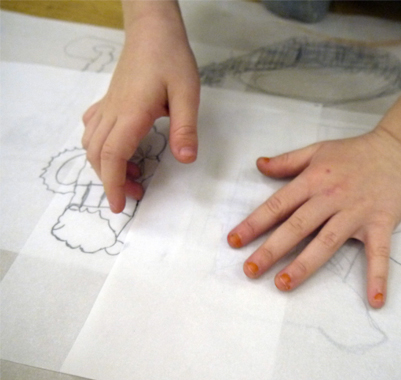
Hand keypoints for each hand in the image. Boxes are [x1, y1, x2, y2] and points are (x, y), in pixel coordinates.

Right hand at [82, 10, 199, 212]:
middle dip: (111, 181)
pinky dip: (100, 146)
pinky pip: (93, 127)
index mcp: (131, 114)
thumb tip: (185, 160)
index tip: (120, 207)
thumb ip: (185, 128)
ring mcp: (108, 106)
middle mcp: (113, 113)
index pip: (113, 156)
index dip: (113, 184)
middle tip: (135, 195)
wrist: (153, 30)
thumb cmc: (172, 59)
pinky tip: (119, 147)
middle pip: (98, 155)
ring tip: (132, 175)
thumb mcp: (187, 94)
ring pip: (92, 143)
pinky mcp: (110, 100)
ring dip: (105, 165)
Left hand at [227, 130, 400, 307]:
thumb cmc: (355, 152)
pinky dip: (378, 276)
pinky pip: (380, 253)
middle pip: (297, 226)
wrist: (398, 148)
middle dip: (271, 249)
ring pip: (327, 241)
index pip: (278, 205)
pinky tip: (374, 300)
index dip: (254, 223)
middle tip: (251, 270)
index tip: (234, 242)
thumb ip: (287, 161)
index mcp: (313, 181)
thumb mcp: (317, 150)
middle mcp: (331, 198)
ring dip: (305, 264)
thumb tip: (258, 165)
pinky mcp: (381, 223)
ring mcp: (356, 212)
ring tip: (284, 283)